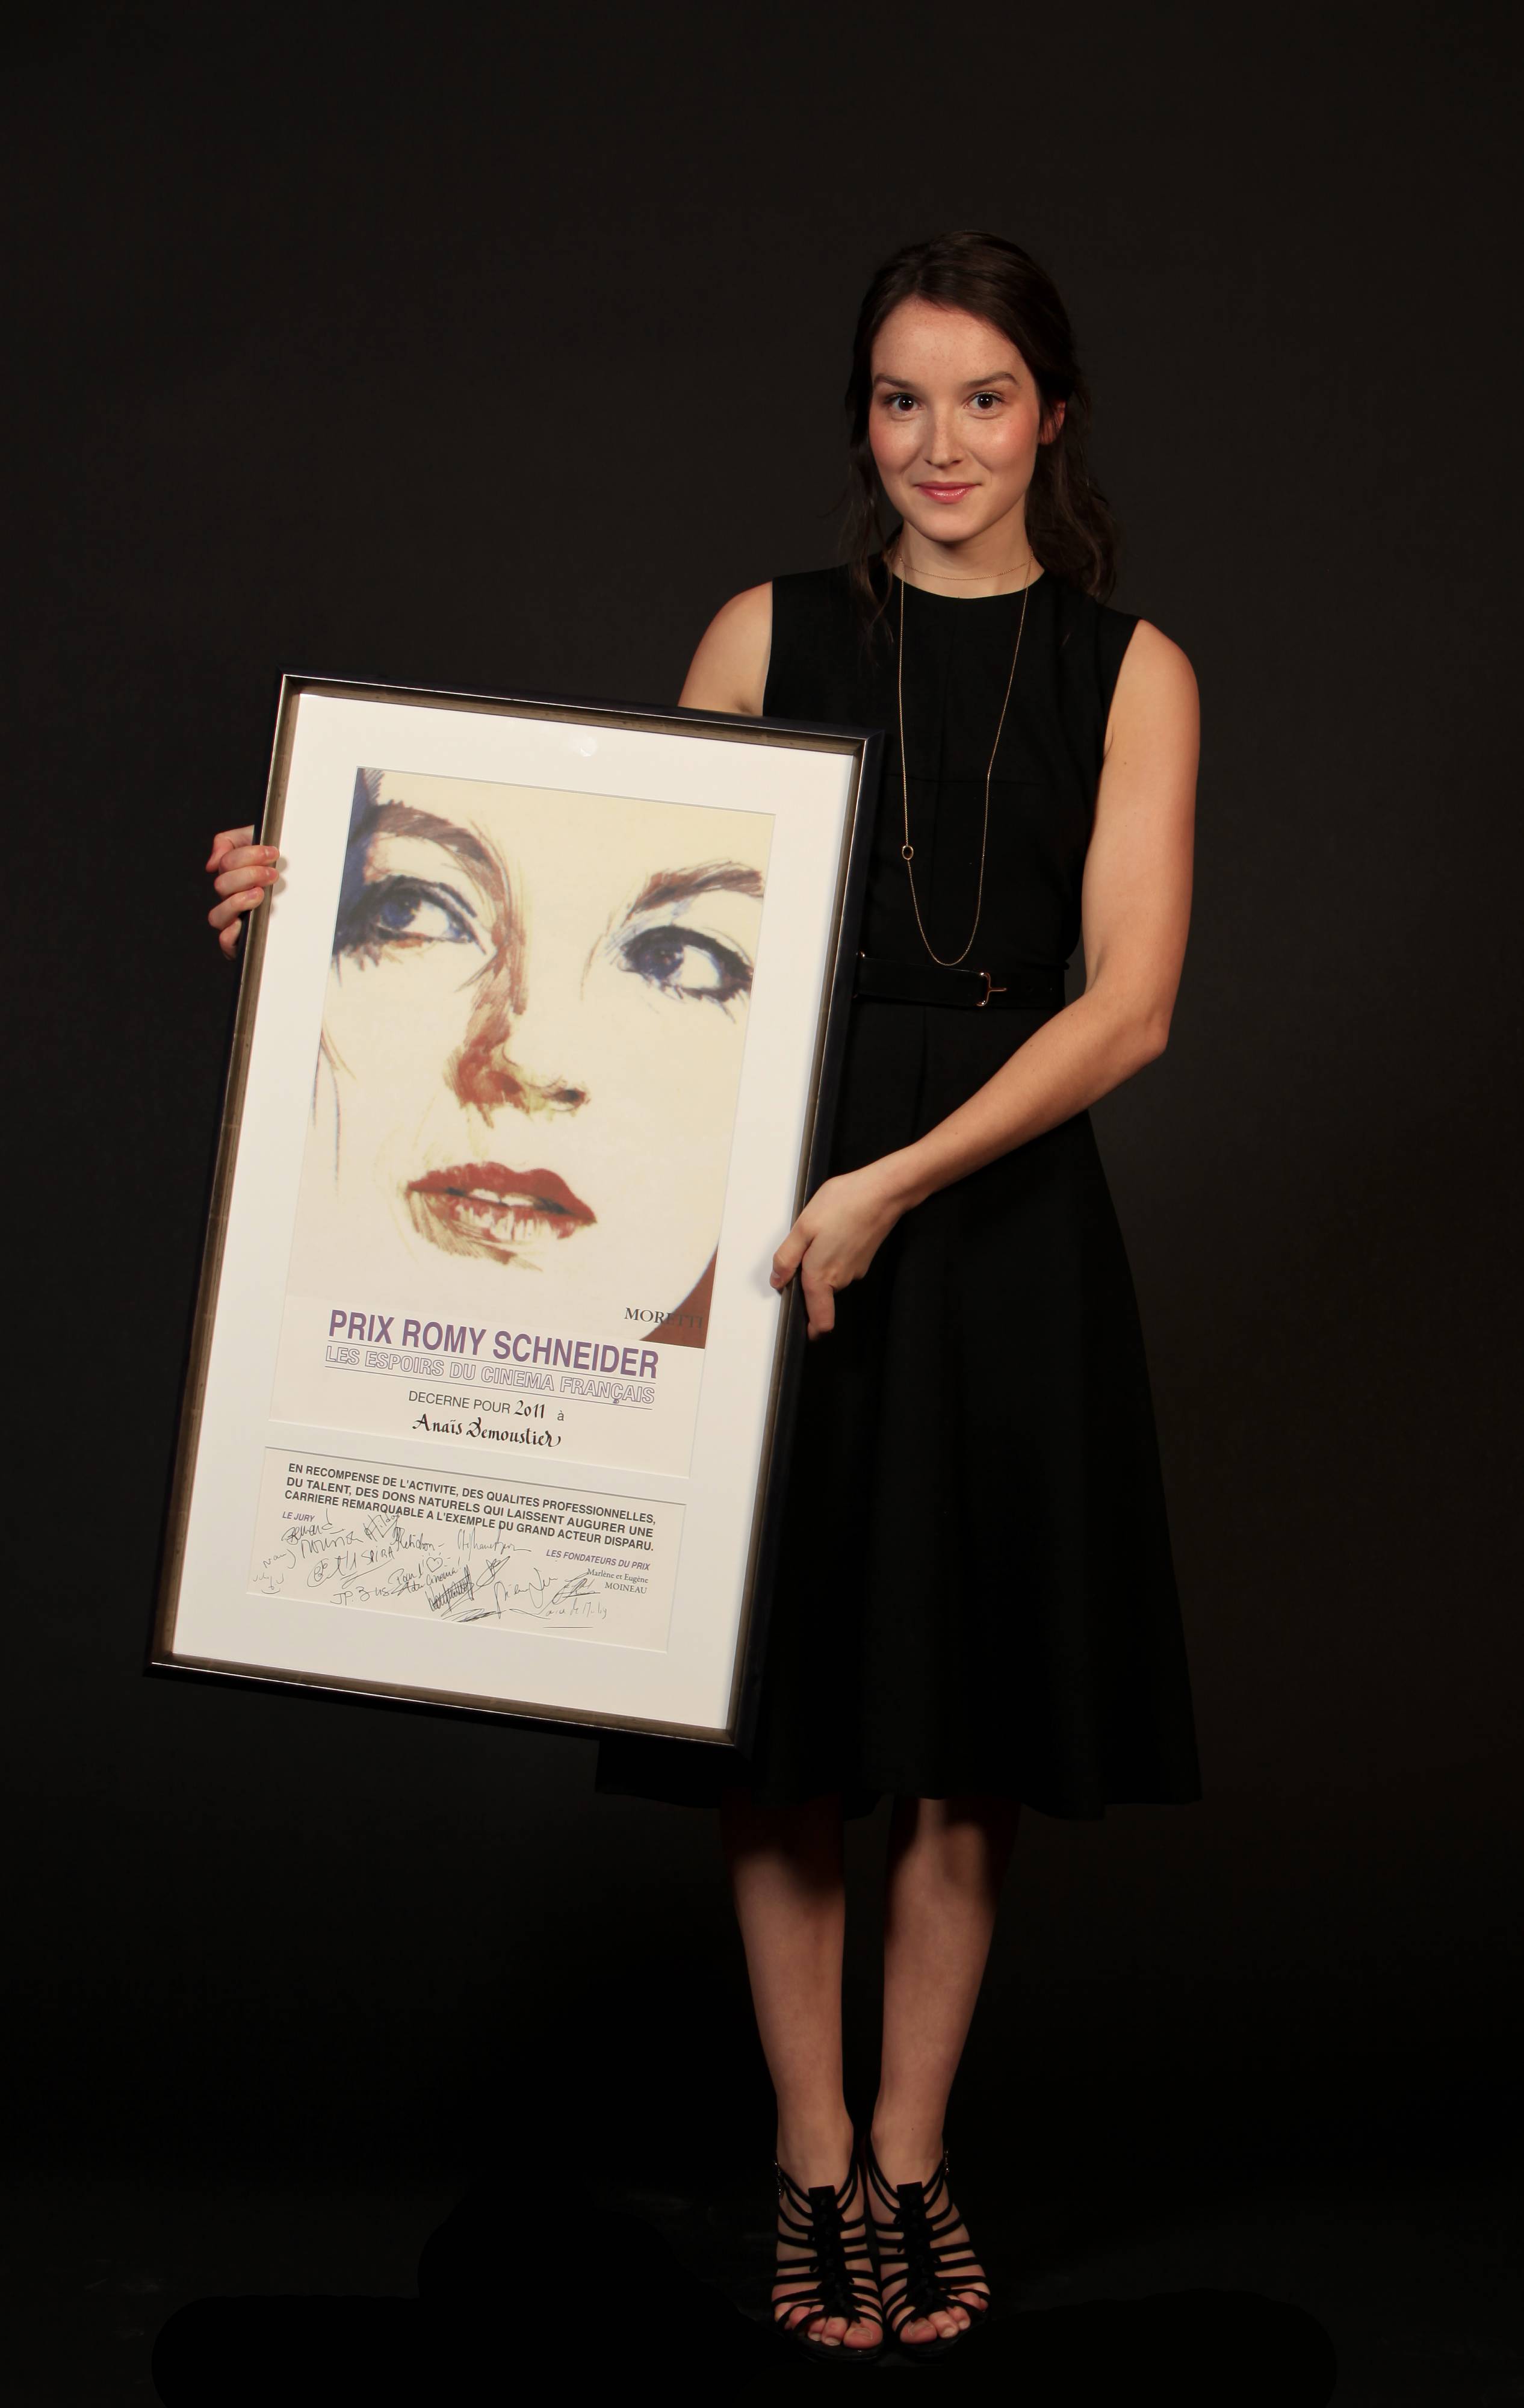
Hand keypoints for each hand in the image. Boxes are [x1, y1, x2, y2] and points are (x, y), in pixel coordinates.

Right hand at [206, 825, 280, 958]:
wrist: (304, 880)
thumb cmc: (276, 864)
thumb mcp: (254, 840)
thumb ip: (229, 842)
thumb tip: (212, 865)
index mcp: (231, 875)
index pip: (227, 864)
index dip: (248, 856)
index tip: (273, 852)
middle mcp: (229, 898)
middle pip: (222, 886)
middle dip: (248, 875)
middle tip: (272, 874)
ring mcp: (233, 919)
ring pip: (217, 916)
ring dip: (238, 902)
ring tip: (260, 894)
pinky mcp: (242, 941)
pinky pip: (225, 942)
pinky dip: (230, 935)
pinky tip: (242, 924)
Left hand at [770, 1158, 914, 1338]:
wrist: (883, 1191)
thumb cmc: (845, 1203)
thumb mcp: (803, 1227)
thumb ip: (787, 1258)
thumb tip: (778, 1280)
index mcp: (822, 1276)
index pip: (820, 1322)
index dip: (809, 1328)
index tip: (799, 1323)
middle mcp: (841, 1279)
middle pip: (820, 1298)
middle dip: (808, 1282)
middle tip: (800, 1254)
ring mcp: (855, 1270)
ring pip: (831, 1280)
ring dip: (820, 1265)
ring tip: (817, 1237)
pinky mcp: (863, 1259)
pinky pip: (842, 1265)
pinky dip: (833, 1254)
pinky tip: (833, 1232)